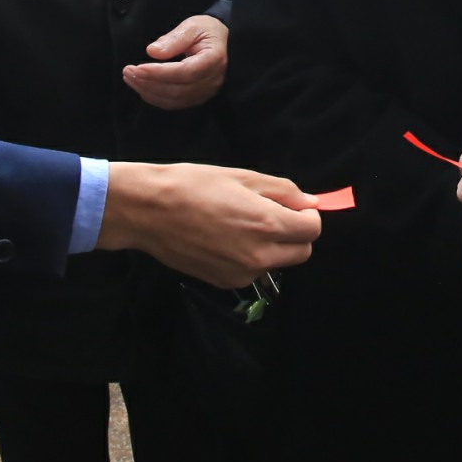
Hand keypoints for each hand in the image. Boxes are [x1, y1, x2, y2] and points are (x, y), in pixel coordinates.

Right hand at [97, 161, 323, 287]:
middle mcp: (259, 255)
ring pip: (276, 263)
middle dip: (295, 234)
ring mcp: (241, 273)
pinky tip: (225, 238)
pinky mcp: (224, 283)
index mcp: (267, 225)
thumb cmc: (194, 186)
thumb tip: (312, 203)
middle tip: (272, 215)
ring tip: (241, 225)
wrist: (148, 211)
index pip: (313, 229)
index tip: (293, 206)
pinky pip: (251, 271)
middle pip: (302, 252)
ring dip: (272, 247)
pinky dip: (249, 258)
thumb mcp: (243, 177)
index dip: (307, 215)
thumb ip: (284, 192)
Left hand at [122, 15, 227, 109]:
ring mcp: (206, 92)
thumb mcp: (193, 26)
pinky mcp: (198, 97)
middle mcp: (212, 80)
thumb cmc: (208, 31)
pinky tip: (142, 88)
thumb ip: (174, 39)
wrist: (224, 43)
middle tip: (128, 72)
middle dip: (149, 82)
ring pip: (174, 99)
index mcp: (214, 60)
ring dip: (149, 91)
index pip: (185, 72)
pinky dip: (156, 98)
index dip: (159, 73)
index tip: (137, 68)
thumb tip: (152, 52)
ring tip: (131, 79)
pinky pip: (175, 104)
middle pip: (177, 89)